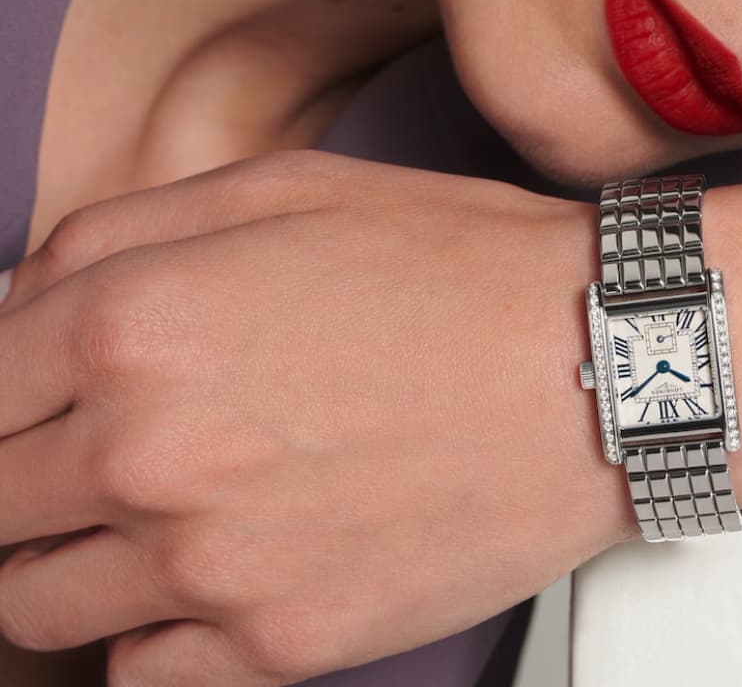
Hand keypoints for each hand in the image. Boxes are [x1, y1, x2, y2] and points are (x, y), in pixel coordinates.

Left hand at [0, 151, 629, 684]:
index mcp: (134, 323)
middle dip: (26, 470)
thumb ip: (119, 233)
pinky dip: (151, 629)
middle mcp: (146, 454)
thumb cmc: (454, 266)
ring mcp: (210, 566)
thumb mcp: (286, 188)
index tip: (34, 398)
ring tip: (152, 513)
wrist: (598, 364)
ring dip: (70, 558)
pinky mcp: (281, 646)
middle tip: (98, 449)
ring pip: (37, 602)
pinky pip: (138, 673)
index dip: (3, 387)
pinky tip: (214, 571)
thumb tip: (23, 301)